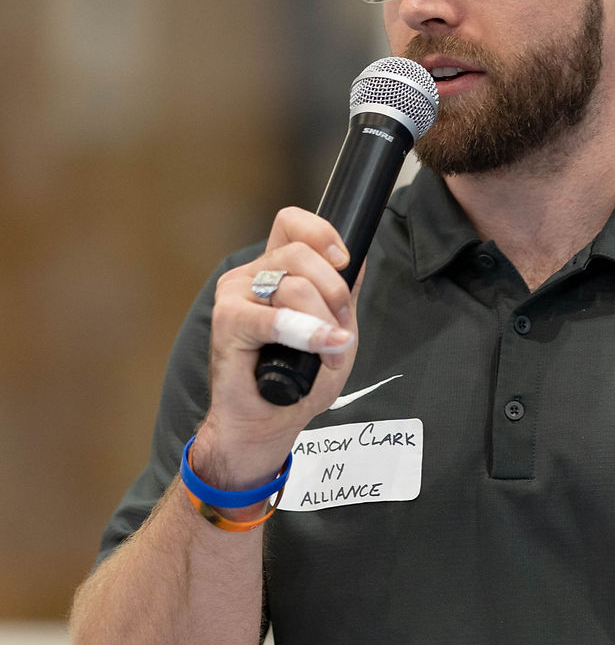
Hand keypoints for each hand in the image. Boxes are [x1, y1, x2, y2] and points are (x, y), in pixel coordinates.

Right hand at [197, 207, 360, 482]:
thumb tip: (357, 261)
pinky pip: (274, 316)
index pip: (291, 223)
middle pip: (301, 255)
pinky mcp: (228, 321)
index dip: (321, 234)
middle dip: (335, 293)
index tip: (343, 261)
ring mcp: (235, 294)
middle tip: (341, 328)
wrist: (268, 421)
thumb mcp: (335, 330)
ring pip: (295, 285)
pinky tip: (323, 345)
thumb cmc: (297, 379)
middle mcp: (251, 276)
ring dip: (323, 321)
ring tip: (329, 350)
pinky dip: (304, 332)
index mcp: (273, 270)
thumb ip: (343, 295)